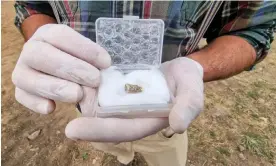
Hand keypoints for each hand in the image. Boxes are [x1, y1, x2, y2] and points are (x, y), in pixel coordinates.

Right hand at [12, 24, 110, 113]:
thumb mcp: (83, 54)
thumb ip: (91, 60)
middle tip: (94, 80)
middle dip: (70, 68)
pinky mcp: (20, 90)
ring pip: (29, 77)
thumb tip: (105, 71)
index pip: (61, 36)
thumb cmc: (75, 59)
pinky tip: (51, 108)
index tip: (106, 63)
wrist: (55, 66)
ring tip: (78, 95)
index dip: (84, 49)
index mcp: (47, 34)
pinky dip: (35, 103)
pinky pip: (22, 96)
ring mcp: (22, 70)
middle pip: (41, 55)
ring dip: (55, 87)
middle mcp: (31, 49)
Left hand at [65, 57, 203, 141]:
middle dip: (84, 122)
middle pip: (105, 121)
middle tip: (60, 119)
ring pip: (99, 106)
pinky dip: (88, 87)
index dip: (100, 132)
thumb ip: (188, 106)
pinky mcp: (120, 87)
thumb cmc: (187, 80)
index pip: (122, 131)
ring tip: (61, 92)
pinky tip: (73, 81)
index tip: (72, 130)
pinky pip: (102, 90)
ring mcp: (124, 100)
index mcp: (147, 120)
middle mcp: (132, 114)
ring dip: (80, 103)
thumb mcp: (192, 91)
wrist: (180, 67)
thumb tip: (176, 125)